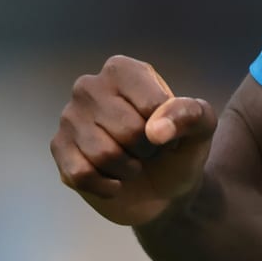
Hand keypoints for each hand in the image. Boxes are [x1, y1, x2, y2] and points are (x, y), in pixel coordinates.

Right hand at [50, 55, 217, 227]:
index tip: (168, 132)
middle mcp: (90, 86)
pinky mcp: (59, 149)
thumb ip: (191, 114)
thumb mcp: (202, 126)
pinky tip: (115, 181)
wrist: (164, 190)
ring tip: (132, 163)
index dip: (169, 129)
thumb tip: (155, 130)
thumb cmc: (179, 148)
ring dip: (128, 169)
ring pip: (104, 154)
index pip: (152, 105)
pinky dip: (107, 185)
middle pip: (128, 129)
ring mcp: (69, 117)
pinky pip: (82, 174)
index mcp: (124, 70)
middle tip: (148, 150)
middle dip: (148, 151)